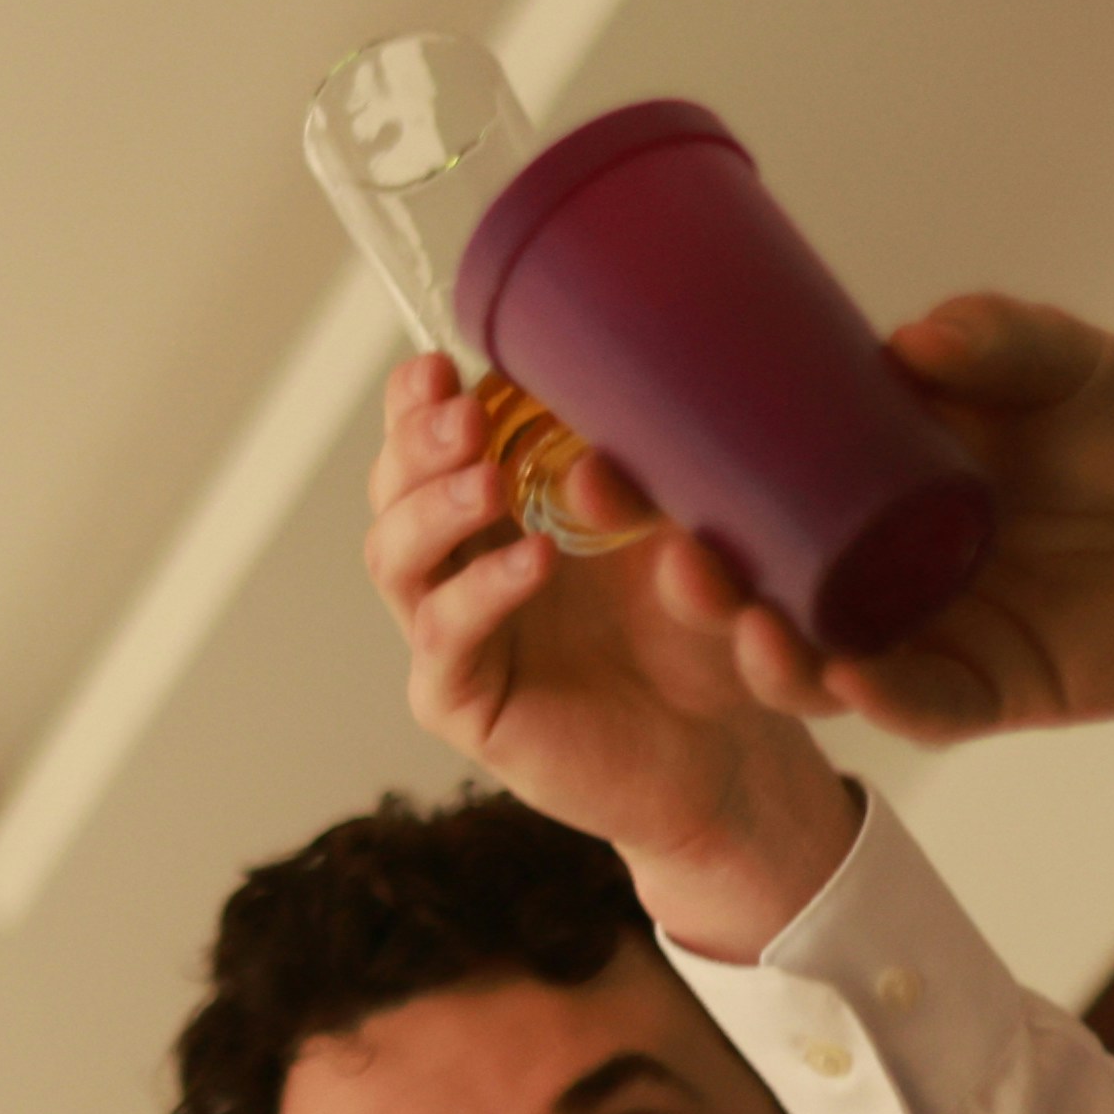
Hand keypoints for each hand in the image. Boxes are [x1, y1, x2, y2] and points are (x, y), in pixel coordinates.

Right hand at [368, 357, 853, 954]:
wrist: (722, 749)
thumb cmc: (691, 634)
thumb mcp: (670, 533)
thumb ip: (630, 481)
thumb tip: (591, 424)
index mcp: (488, 516)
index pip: (422, 446)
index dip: (414, 403)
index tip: (439, 364)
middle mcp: (453, 568)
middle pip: (391, 493)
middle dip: (416, 446)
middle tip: (464, 417)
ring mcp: (449, 637)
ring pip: (395, 559)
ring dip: (434, 510)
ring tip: (489, 481)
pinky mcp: (460, 703)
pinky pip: (446, 641)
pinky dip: (481, 593)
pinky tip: (532, 560)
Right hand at [626, 294, 1113, 752]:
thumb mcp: (1051, 361)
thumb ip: (994, 339)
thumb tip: (911, 339)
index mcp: (850, 485)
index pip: (728, 498)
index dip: (654, 494)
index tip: (592, 468)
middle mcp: (869, 566)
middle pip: (754, 592)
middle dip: (696, 589)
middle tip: (668, 562)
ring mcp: (926, 632)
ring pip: (821, 664)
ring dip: (773, 658)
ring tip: (749, 627)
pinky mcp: (993, 686)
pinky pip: (926, 706)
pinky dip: (886, 700)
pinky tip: (853, 679)